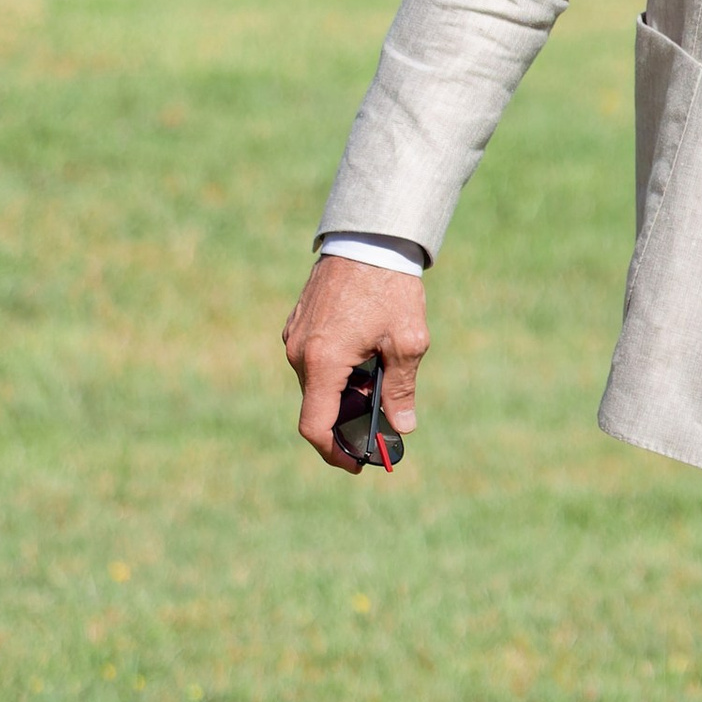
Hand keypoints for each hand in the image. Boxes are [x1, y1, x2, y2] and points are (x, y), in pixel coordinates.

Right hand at [283, 256, 428, 470]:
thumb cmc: (390, 287)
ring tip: (382, 373)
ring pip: (317, 383)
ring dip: (346, 392)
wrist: (370, 237)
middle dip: (348, 420)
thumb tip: (401, 428)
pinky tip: (368, 355)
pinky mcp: (298, 323)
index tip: (357, 464)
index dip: (334, 453)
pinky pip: (315, 361)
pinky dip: (338, 371)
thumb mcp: (407, 342)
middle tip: (383, 420)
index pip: (314, 426)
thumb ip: (401, 389)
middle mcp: (299, 352)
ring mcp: (294, 336)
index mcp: (322, 361)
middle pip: (318, 406)